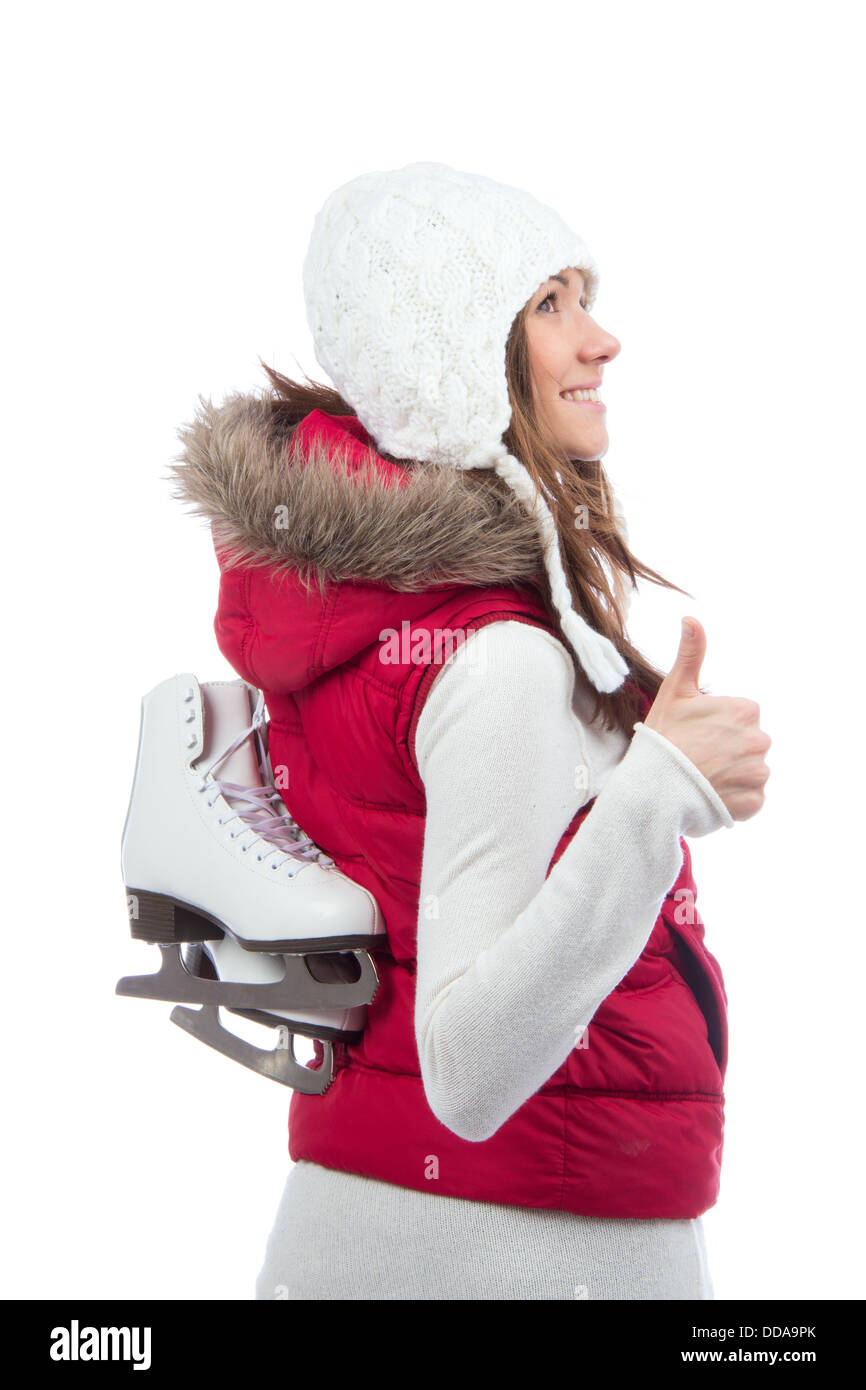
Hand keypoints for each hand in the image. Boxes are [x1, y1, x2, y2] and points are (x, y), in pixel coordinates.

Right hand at [644, 618, 770, 821]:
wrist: (654, 788)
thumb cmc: (663, 738)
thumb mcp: (675, 691)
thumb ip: (691, 654)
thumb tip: (691, 618)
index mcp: (746, 711)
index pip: (742, 717)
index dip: (718, 726)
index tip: (696, 734)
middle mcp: (760, 740)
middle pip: (748, 744)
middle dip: (728, 750)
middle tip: (697, 758)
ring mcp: (758, 773)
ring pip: (751, 770)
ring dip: (732, 775)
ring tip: (702, 778)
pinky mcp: (755, 801)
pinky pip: (751, 798)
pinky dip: (735, 799)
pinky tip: (711, 794)